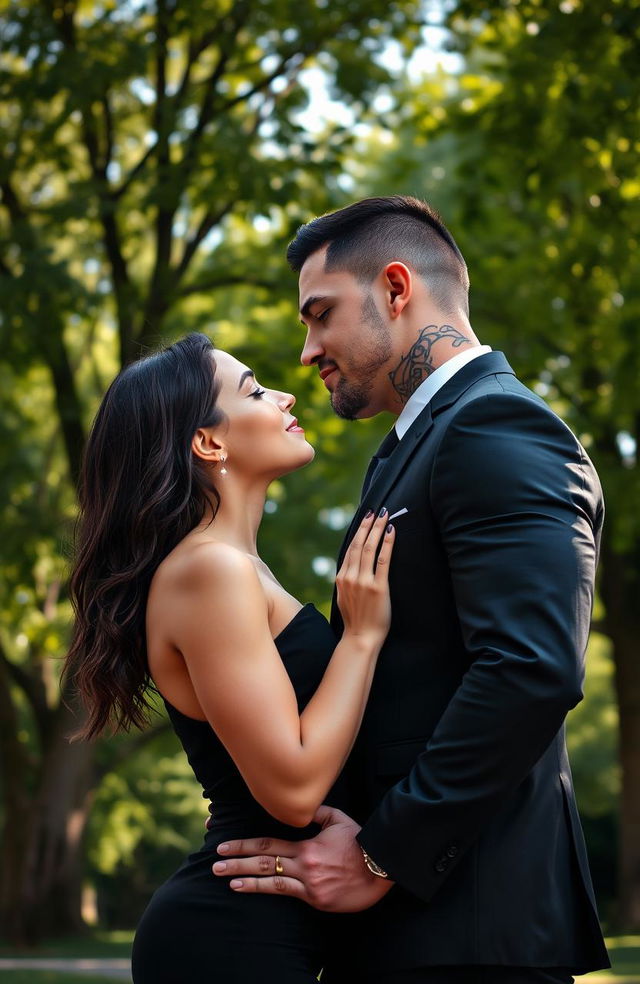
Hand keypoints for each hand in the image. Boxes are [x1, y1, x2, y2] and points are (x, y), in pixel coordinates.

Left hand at [211, 805, 393, 911]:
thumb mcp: (339, 820)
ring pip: (270, 880)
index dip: (244, 844)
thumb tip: (302, 805)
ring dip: (245, 878)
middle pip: (263, 861)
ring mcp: (309, 884)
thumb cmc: (360, 842)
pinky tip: (248, 889)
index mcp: (307, 845)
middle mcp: (304, 865)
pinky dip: (264, 890)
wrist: (381, 868)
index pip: (268, 844)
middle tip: (215, 863)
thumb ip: (318, 812)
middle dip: (237, 860)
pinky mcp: (316, 900)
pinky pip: (287, 894)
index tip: (225, 844)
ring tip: (226, 879)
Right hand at [336, 509, 394, 647]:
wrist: (360, 638)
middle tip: (376, 511)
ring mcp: (363, 581)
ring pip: (369, 548)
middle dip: (368, 525)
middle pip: (359, 544)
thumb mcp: (344, 597)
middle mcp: (350, 577)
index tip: (365, 519)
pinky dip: (387, 544)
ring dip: (377, 529)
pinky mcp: (378, 587)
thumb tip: (352, 568)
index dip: (358, 532)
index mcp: (341, 578)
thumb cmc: (355, 620)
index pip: (350, 548)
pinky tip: (392, 532)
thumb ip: (347, 581)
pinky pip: (383, 560)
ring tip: (385, 516)